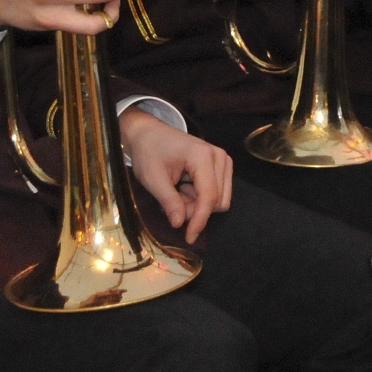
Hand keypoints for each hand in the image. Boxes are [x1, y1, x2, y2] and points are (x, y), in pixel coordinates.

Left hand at [119, 108, 230, 243]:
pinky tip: (183, 189)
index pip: (209, 196)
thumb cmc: (149, 152)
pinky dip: (199, 198)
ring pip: (219, 199)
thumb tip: (180, 224)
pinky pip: (217, 193)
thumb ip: (169, 201)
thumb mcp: (153, 179)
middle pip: (217, 201)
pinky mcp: (221, 165)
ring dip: (197, 205)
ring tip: (177, 194)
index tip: (189, 238)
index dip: (199, 220)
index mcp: (203, 156)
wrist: (149, 134)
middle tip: (172, 204)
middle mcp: (219, 157)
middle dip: (195, 210)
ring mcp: (222, 160)